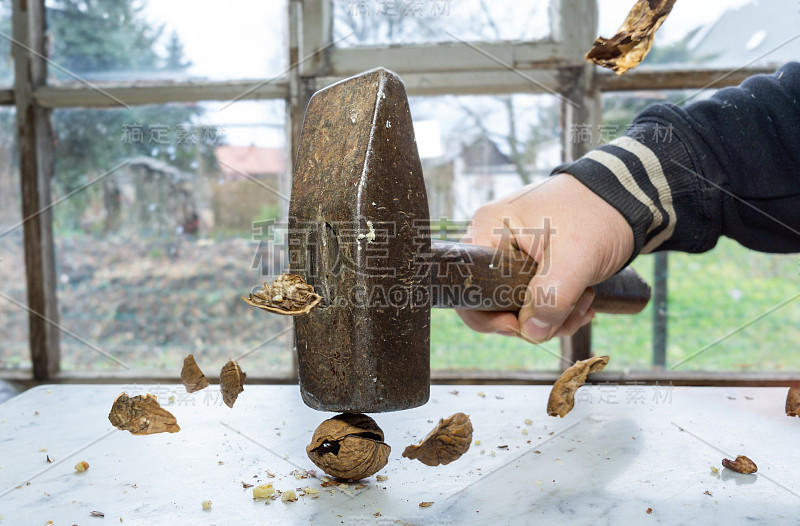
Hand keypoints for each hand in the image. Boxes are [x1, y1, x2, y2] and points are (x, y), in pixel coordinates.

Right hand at [457, 173, 634, 342]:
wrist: (626, 199)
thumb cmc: (596, 213)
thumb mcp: (574, 257)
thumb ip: (550, 296)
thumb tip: (530, 332)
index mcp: (488, 231)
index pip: (467, 285)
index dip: (487, 314)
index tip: (519, 324)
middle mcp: (494, 243)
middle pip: (493, 302)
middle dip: (532, 319)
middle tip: (568, 312)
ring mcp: (513, 256)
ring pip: (518, 307)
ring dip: (553, 316)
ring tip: (585, 300)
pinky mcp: (532, 266)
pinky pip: (535, 301)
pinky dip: (559, 310)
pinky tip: (583, 300)